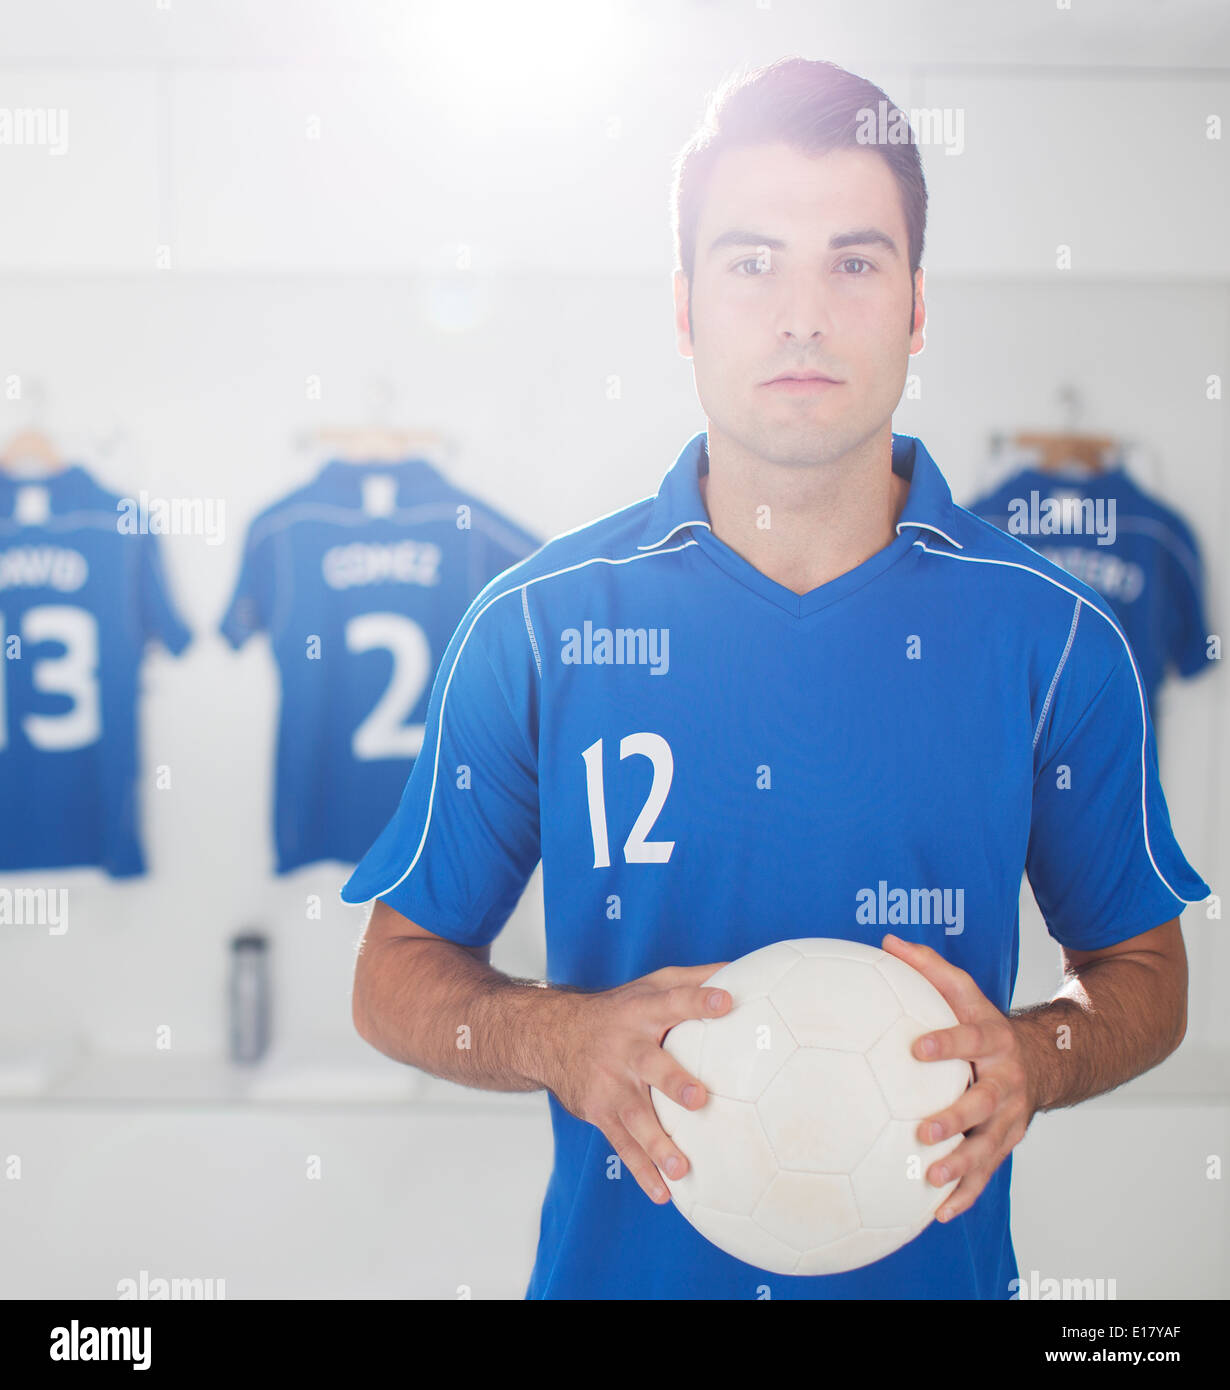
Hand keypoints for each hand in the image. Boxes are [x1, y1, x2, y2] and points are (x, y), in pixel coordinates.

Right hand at [545, 963, 730, 1205]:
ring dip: (656, 1143)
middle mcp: (626, 1048)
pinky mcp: (600, 1113)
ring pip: (635, 1116)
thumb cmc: (618, 1010)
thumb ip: (693, 979)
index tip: (726, 1002)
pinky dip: (642, 1171)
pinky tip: (664, 1194)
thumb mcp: (650, 985)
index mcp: (642, 1012)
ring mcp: (611, 1084)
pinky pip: (623, 1145)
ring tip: (681, 1168)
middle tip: (698, 1098)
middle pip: (651, 1064)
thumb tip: (743, 970)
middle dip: (673, 1082)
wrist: (552, 1035)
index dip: (699, 1000)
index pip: (673, 1001)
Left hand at [880, 933, 1035, 1223]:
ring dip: (960, 1165)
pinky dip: (964, 1194)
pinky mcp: (1004, 1144)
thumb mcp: (964, 992)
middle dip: (955, 1117)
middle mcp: (1005, 1081)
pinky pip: (986, 1173)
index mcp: (992, 1039)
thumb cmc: (983, 1023)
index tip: (917, 1048)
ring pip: (987, 1146)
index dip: (946, 1042)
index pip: (970, 1037)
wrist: (1043, 1061)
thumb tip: (886, 942)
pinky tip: (937, 1212)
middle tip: (923, 1129)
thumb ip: (929, 968)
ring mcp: (1008, 1118)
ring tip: (929, 1177)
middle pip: (983, 1102)